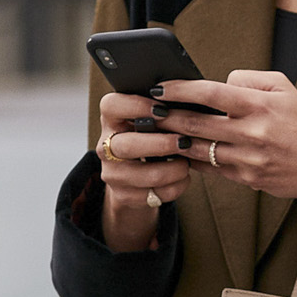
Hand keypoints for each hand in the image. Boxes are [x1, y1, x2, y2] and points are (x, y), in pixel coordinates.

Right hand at [96, 92, 190, 252]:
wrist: (137, 176)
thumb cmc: (152, 136)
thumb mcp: (151, 120)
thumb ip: (162, 111)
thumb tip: (191, 101)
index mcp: (110, 119)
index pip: (111, 106)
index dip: (136, 107)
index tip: (164, 110)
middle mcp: (105, 146)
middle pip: (127, 145)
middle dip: (161, 145)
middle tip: (184, 142)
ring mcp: (112, 173)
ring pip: (144, 175)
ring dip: (173, 170)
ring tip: (187, 163)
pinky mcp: (123, 195)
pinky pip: (153, 194)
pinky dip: (175, 187)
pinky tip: (183, 179)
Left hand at [158, 74, 296, 237]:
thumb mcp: (283, 88)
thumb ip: (249, 79)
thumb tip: (218, 81)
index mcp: (258, 106)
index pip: (211, 93)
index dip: (181, 89)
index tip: (159, 86)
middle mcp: (251, 133)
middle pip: (197, 123)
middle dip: (167, 115)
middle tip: (147, 109)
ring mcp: (246, 158)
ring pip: (198, 149)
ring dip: (173, 139)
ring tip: (155, 131)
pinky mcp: (245, 178)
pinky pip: (209, 167)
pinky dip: (191, 158)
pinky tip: (178, 150)